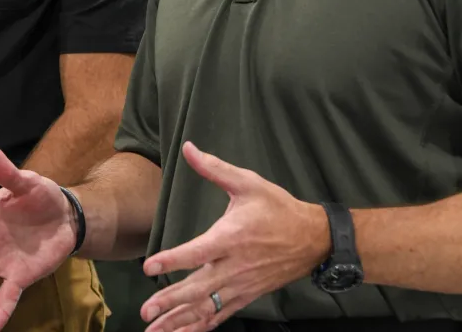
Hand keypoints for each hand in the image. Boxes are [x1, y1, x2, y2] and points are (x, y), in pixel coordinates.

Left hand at [137, 142, 330, 331]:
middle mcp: (234, 267)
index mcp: (231, 238)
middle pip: (199, 288)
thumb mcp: (248, 183)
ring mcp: (241, 285)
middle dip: (171, 301)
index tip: (149, 268)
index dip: (173, 260)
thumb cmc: (279, 208)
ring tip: (155, 331)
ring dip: (180, 321)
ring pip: (207, 307)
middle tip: (146, 310)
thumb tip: (188, 148)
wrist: (315, 239)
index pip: (197, 252)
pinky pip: (221, 314)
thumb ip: (215, 168)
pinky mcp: (247, 295)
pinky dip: (201, 326)